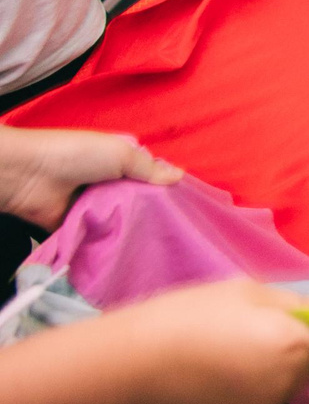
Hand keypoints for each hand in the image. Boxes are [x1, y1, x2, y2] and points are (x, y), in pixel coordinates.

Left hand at [0, 126, 180, 232]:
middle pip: (137, 199)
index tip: (185, 202)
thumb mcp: (121, 153)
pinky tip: (133, 249)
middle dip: (152, 210)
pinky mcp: (80, 226)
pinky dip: (112, 241)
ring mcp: (93, 205)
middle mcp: (108, 182)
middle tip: (175, 226)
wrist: (28, 176)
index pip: (147, 175)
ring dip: (133, 227)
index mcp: (118, 161)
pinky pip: (101, 235)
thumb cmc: (77, 155)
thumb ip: (149, 168)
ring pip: (122, 219)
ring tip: (158, 241)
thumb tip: (180, 176)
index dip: (164, 187)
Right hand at [120, 280, 308, 403]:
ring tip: (242, 345)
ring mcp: (270, 403)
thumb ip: (303, 306)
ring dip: (284, 363)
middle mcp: (291, 379)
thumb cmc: (194, 314)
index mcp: (296, 343)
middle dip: (304, 345)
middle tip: (266, 325)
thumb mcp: (251, 293)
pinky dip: (263, 380)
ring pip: (295, 380)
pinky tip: (230, 366)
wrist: (139, 361)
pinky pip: (271, 394)